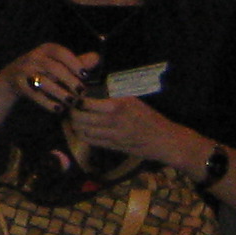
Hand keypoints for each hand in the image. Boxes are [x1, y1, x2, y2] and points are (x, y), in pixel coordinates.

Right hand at [1, 43, 90, 115]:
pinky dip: (47, 102)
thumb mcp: (59, 64)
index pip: (61, 53)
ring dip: (60, 93)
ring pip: (44, 82)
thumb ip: (78, 63)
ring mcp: (24, 70)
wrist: (12, 77)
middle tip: (81, 93)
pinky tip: (58, 109)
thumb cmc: (43, 70)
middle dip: (69, 81)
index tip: (86, 76)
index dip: (74, 63)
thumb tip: (97, 57)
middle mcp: (33, 57)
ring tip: (72, 102)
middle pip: (53, 68)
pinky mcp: (18, 84)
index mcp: (46, 49)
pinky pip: (34, 94)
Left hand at [70, 95, 200, 169]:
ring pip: (82, 130)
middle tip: (71, 105)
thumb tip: (92, 88)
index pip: (87, 102)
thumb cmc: (149, 117)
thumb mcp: (132, 100)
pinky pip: (90, 140)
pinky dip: (81, 133)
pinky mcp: (112, 146)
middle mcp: (113, 121)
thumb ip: (113, 95)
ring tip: (74, 116)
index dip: (76, 99)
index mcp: (119, 105)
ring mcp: (112, 135)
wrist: (164, 140)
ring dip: (74, 123)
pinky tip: (81, 127)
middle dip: (72, 111)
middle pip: (80, 118)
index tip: (75, 94)